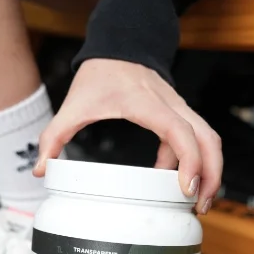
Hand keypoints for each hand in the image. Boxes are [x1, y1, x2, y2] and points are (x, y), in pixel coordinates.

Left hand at [33, 58, 221, 213]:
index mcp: (147, 104)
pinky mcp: (178, 115)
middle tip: (200, 205)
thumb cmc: (101, 74)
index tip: (185, 187)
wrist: (118, 48)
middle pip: (207, 139)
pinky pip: (194, 139)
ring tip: (197, 201)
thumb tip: (42, 169)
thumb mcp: (74, 105)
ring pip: (208, 139)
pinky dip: (192, 162)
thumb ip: (54, 136)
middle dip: (210, 175)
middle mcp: (171, 106)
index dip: (188, 160)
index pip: (179, 132)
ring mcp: (179, 109)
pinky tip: (172, 182)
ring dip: (209, 170)